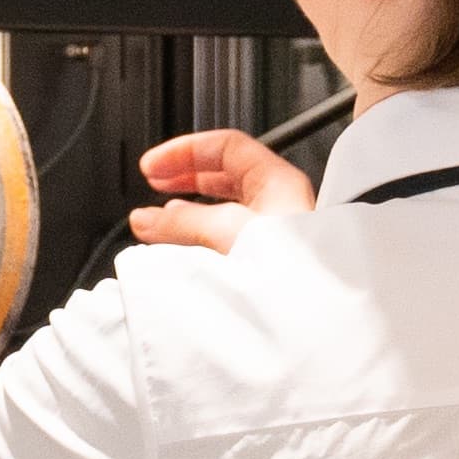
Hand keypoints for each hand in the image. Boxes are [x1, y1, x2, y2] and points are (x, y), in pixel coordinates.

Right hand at [128, 125, 316, 251]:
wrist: (310, 313)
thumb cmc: (290, 268)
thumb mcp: (225, 231)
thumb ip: (182, 221)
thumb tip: (148, 218)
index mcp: (277, 181)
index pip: (225, 146)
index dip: (185, 150)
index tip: (153, 165)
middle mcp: (279, 202)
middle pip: (223, 175)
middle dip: (184, 177)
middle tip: (154, 182)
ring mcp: (274, 231)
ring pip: (224, 208)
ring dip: (189, 210)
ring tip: (161, 219)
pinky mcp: (265, 260)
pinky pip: (227, 237)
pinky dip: (201, 236)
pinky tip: (184, 247)